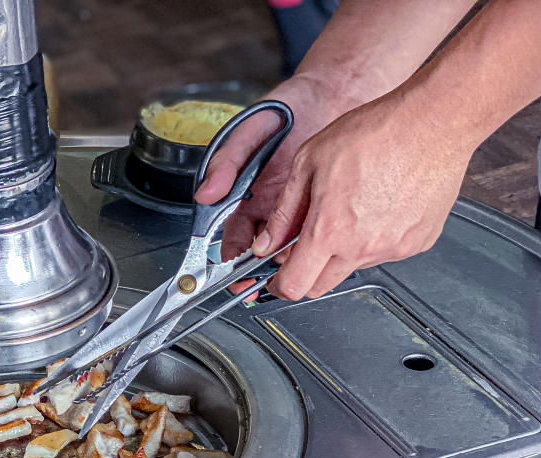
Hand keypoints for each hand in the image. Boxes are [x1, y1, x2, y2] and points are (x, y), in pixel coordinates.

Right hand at [195, 74, 343, 261]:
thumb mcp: (249, 130)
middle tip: (263, 281)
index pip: (229, 238)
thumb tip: (205, 194)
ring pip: (285, 246)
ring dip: (286, 258)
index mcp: (241, 194)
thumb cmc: (290, 108)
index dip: (228, 263)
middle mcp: (266, 206)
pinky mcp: (319, 205)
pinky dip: (312, 241)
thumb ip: (226, 161)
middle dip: (258, 270)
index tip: (232, 279)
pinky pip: (311, 232)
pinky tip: (315, 246)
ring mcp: (293, 207)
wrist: (335, 93)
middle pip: (256, 250)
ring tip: (291, 264)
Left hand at [253, 89, 473, 298]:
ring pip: (353, 267)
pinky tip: (378, 207)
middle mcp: (362, 246)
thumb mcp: (309, 162)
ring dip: (342, 252)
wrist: (434, 121)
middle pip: (321, 286)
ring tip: (351, 209)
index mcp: (329, 230)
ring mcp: (393, 248)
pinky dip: (374, 240)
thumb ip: (284, 211)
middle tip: (305, 246)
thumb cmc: (376, 132)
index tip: (276, 277)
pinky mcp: (418, 242)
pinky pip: (385, 253)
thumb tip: (266, 243)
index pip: (295, 286)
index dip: (279, 285)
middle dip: (305, 273)